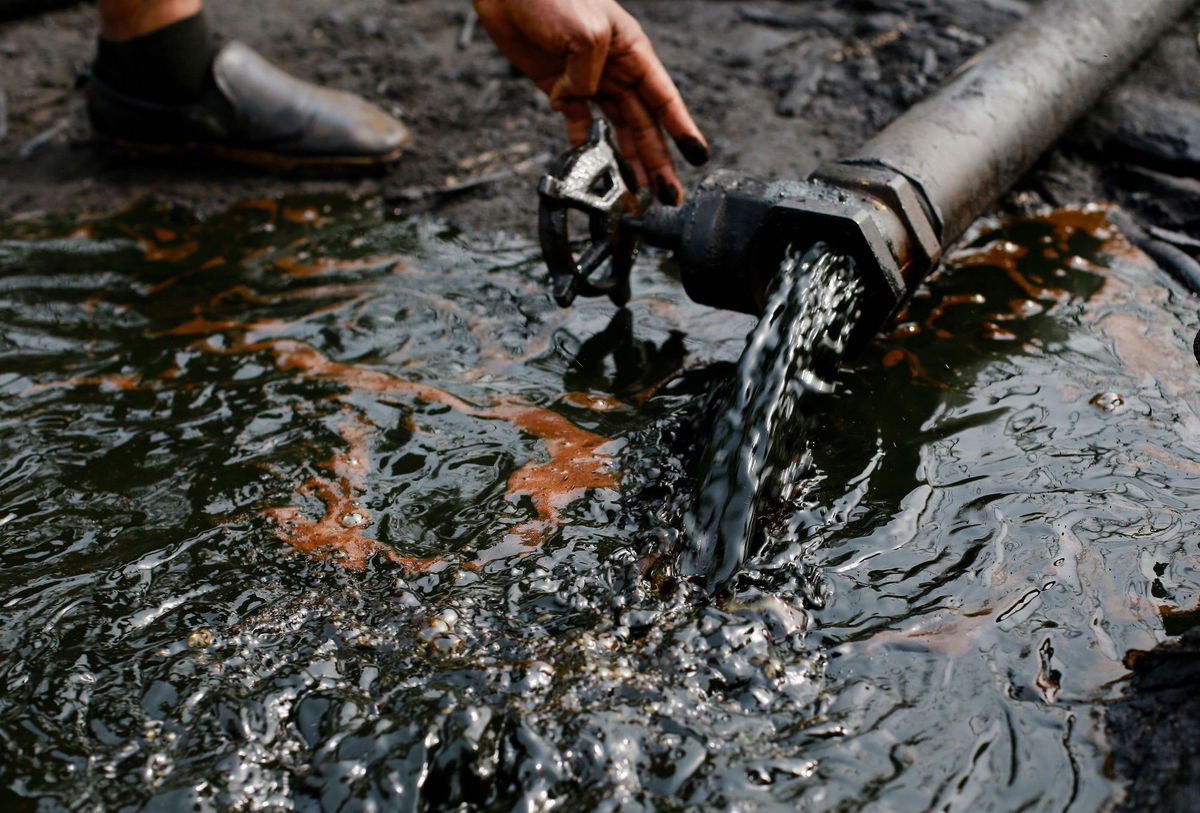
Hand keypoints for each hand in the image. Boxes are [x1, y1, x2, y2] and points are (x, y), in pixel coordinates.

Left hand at [474, 0, 709, 203]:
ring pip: (617, 127)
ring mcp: (589, 78)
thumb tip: (580, 103)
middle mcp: (616, 68)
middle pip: (644, 123)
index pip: (664, 98)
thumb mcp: (587, 31)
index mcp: (633, 51)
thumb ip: (589, 75)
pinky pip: (579, 120)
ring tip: (639, 189)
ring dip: (629, 158)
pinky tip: (593, 163)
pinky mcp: (561, 84)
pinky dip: (585, 142)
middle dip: (658, 159)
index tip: (697, 157)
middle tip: (668, 193)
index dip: (682, 130)